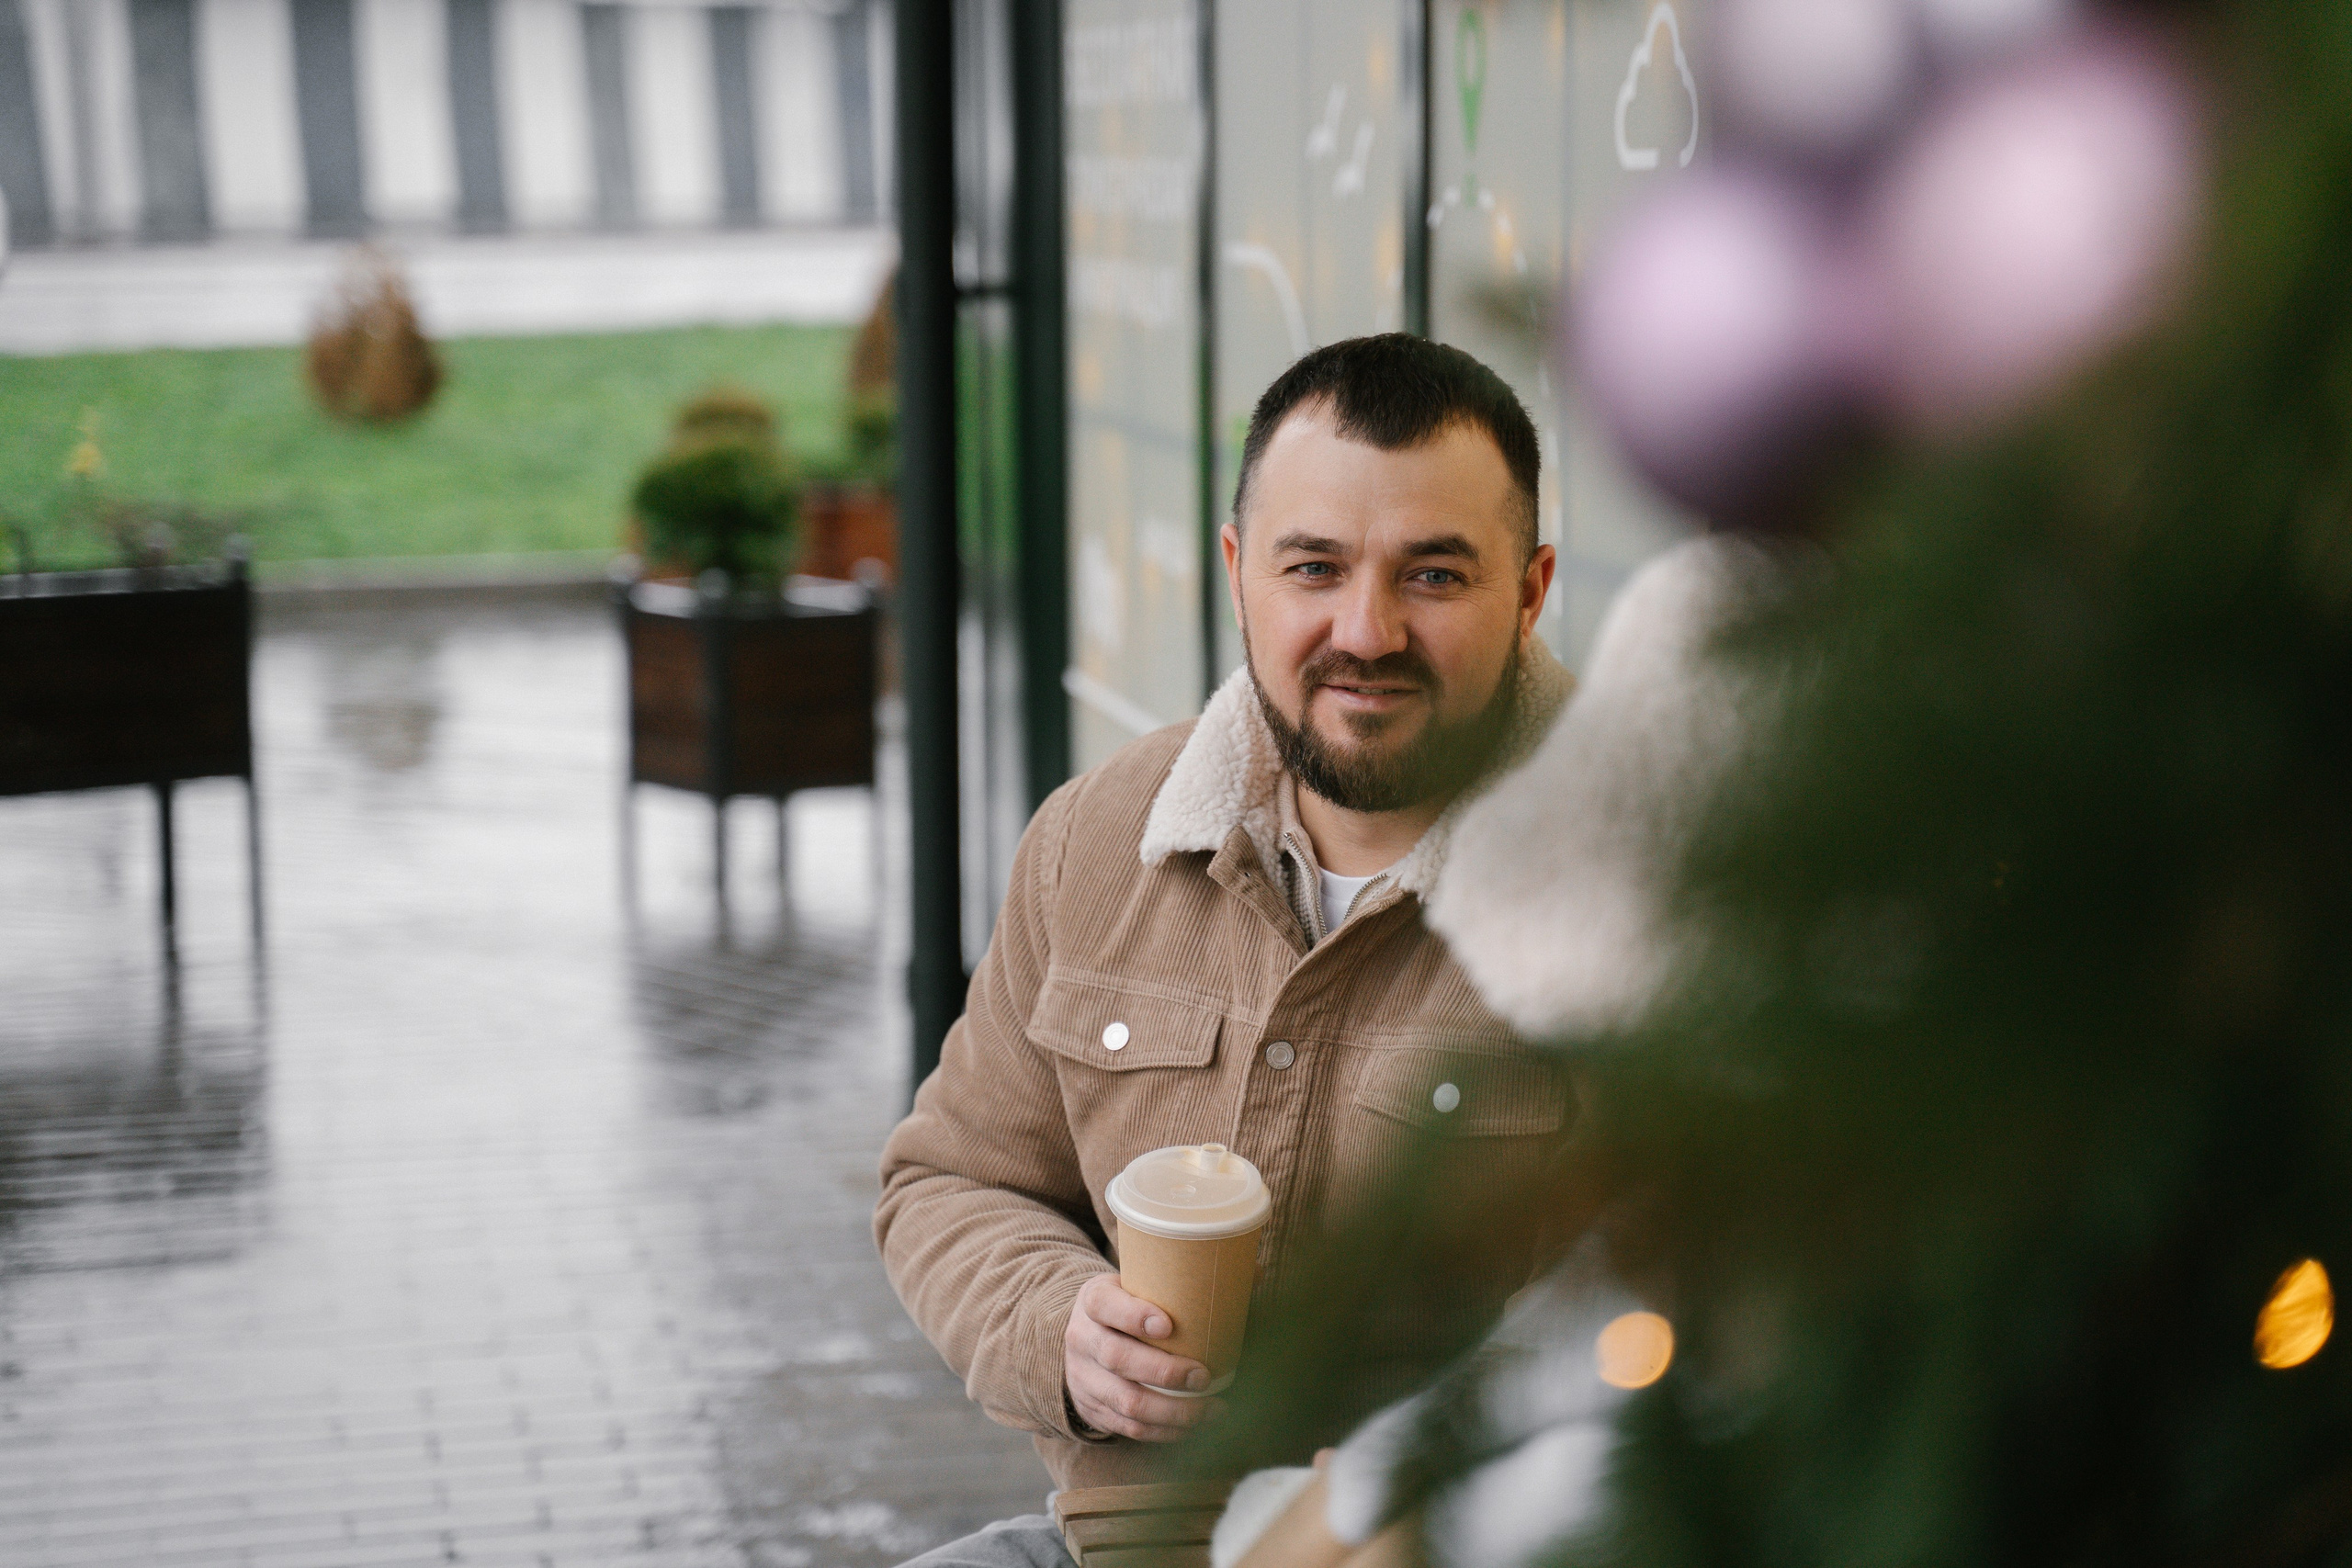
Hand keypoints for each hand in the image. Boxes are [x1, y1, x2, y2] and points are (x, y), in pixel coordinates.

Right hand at [1064, 1273, 1220, 1441]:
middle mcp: (1082, 1340)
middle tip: (1204, 1377)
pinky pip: (1130, 1427)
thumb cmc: (1129, 1309)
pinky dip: (1166, 1430)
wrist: (1086, 1340)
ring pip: (1126, 1401)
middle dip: (1165, 1372)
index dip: (1133, 1316)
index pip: (1104, 1304)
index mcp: (1093, 1301)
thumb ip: (1177, 1285)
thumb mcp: (1137, 1285)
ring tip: (1212, 1409)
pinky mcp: (1094, 1410)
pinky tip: (1194, 1426)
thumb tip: (1250, 1278)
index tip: (1168, 1326)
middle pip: (1117, 1358)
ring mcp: (1084, 1378)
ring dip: (1174, 1411)